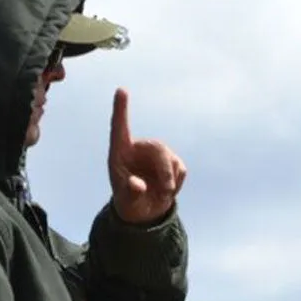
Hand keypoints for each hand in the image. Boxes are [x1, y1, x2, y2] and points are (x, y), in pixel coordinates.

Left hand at [108, 88, 186, 223]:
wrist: (145, 210)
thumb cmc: (130, 202)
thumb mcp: (127, 202)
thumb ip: (131, 193)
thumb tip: (137, 185)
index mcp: (120, 152)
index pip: (119, 127)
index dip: (120, 109)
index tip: (121, 90)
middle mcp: (138, 148)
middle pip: (157, 149)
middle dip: (165, 170)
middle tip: (166, 191)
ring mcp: (156, 154)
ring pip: (170, 159)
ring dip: (170, 180)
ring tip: (163, 195)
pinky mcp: (171, 161)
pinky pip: (180, 168)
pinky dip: (177, 182)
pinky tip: (168, 191)